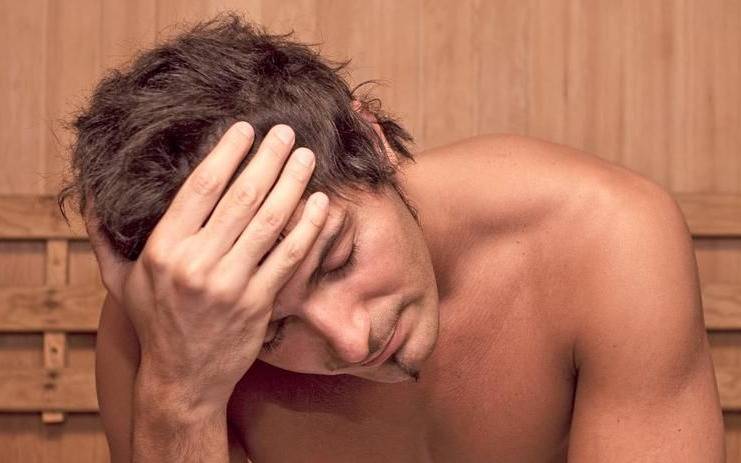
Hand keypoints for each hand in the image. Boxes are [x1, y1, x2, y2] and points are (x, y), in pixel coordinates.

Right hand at [84, 122, 328, 411]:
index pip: (200, 187)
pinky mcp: (258, 303)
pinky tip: (320, 203)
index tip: (245, 129)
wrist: (183, 380)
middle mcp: (197, 262)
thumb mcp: (121, 284)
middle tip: (286, 132)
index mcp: (164, 249)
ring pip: (269, 221)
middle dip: (267, 158)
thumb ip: (105, 241)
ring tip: (307, 157)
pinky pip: (289, 256)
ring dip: (292, 183)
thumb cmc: (155, 325)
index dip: (227, 153)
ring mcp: (231, 283)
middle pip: (241, 196)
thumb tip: (92, 203)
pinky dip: (307, 227)